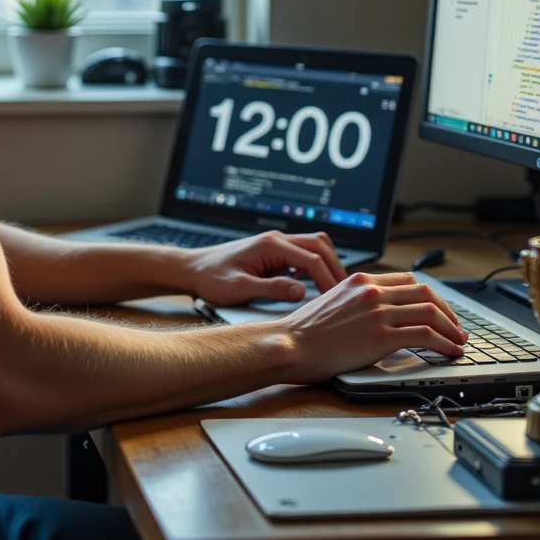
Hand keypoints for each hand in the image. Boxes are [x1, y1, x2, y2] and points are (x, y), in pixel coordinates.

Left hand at [183, 231, 345, 306]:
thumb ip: (271, 289)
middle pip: (320, 246)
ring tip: (336, 289)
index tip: (338, 299)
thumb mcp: (239, 288)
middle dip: (335, 268)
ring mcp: (276, 244)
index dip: (328, 279)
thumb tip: (302, 292)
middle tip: (346, 293)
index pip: (311, 259)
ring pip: (315, 245)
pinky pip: (304, 254)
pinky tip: (316, 285)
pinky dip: (316, 266)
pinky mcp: (275, 252)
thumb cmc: (212, 278)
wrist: (193, 269)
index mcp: (270, 245)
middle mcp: (276, 239)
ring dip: (328, 263)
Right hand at [278, 270, 467, 383]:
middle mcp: (372, 291)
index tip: (438, 312)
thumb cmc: (304, 332)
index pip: (408, 281)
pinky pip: (426, 335)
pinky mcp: (381, 336)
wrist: (290, 345)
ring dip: (451, 329)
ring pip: (431, 312)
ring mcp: (378, 312)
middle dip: (447, 312)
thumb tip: (381, 316)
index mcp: (361, 280)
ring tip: (458, 342)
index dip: (430, 297)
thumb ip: (359, 302)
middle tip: (455, 328)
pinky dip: (445, 343)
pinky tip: (450, 352)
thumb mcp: (333, 303)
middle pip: (425, 292)